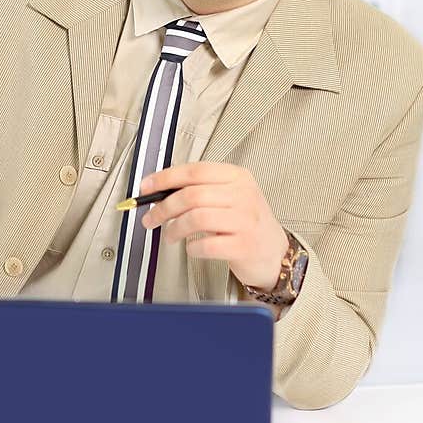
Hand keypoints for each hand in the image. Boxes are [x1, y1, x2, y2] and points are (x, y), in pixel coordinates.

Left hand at [139, 162, 289, 291]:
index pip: (195, 170)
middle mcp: (243, 195)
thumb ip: (200, 190)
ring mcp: (245, 220)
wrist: (275, 253)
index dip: (165, 178)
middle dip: (163, 208)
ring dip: (174, 228)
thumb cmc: (246, 223)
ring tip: (170, 236)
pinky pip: (206, 245)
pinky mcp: (244, 246)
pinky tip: (192, 248)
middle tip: (151, 219)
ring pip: (196, 218)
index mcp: (237, 177)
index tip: (146, 188)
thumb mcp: (230, 197)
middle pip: (191, 195)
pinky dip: (192, 248)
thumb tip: (159, 191)